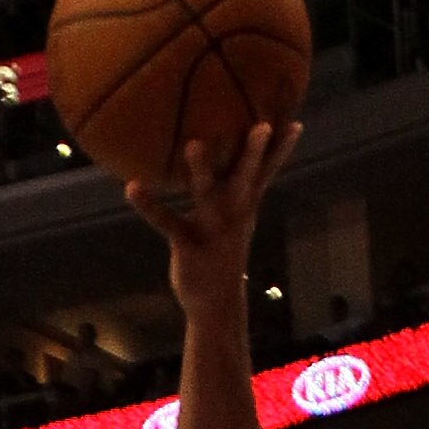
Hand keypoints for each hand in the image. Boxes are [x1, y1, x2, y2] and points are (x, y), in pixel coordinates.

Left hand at [126, 119, 302, 311]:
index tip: (296, 124)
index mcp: (245, 204)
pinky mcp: (188, 244)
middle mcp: (233, 213)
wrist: (216, 304)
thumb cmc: (222, 252)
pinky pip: (167, 222)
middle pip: (246, 177)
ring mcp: (212, 228)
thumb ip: (235, 192)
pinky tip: (132, 187)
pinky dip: (149, 205)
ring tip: (193, 144)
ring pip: (207, 193)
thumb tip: (233, 162)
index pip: (267, 173)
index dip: (281, 150)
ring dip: (202, 169)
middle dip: (255, 153)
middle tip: (262, 126)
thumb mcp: (235, 221)